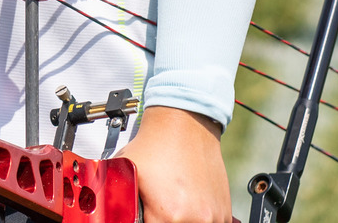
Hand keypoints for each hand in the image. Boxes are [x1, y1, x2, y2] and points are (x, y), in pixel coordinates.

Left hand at [116, 106, 232, 222]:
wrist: (184, 123)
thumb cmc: (155, 144)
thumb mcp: (124, 172)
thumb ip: (118, 199)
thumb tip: (114, 211)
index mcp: (167, 214)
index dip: (144, 221)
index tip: (144, 214)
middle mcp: (194, 219)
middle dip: (161, 220)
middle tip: (157, 207)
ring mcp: (212, 218)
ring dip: (181, 220)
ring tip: (173, 203)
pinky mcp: (224, 213)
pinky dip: (197, 219)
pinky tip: (188, 202)